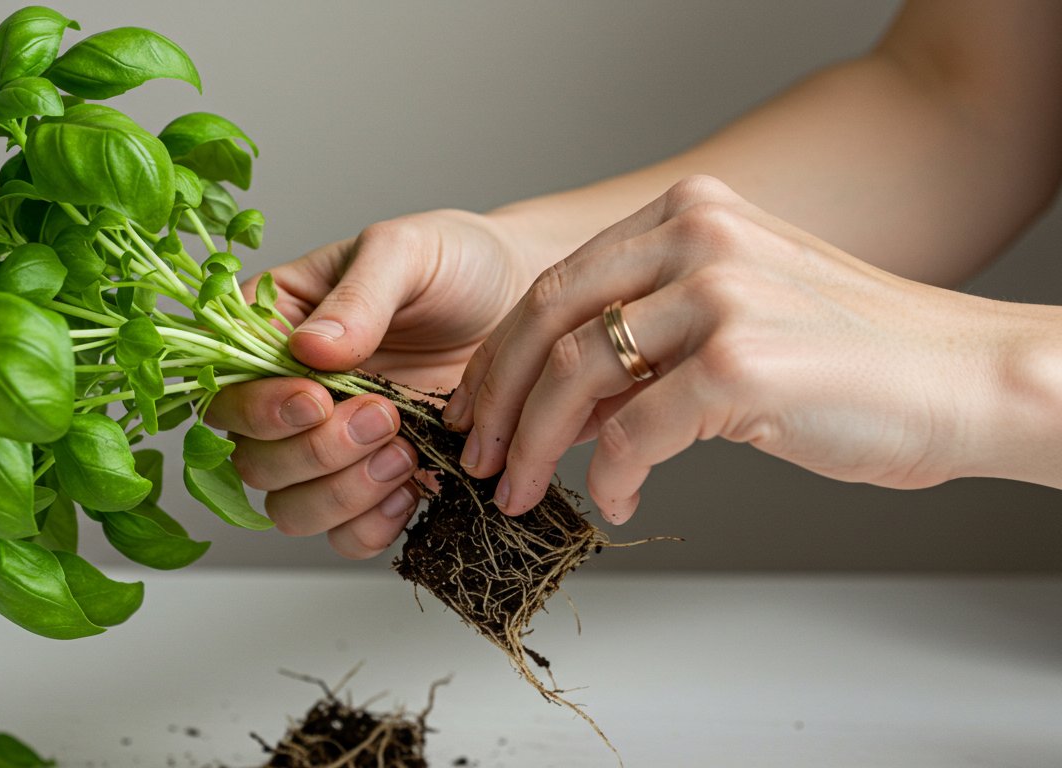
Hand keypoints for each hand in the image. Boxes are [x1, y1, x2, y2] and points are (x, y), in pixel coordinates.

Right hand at [207, 209, 537, 557]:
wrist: (521, 299)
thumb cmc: (457, 264)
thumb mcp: (405, 253)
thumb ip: (357, 299)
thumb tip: (309, 350)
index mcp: (275, 328)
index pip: (227, 387)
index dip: (260, 408)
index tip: (317, 398)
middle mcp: (290, 394)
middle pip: (252, 459)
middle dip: (314, 452)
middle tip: (381, 417)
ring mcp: (331, 446)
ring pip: (289, 508)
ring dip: (341, 494)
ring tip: (405, 452)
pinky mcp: (377, 484)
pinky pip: (345, 536)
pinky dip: (372, 527)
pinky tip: (412, 488)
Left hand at [445, 175, 1022, 523]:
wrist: (962, 380)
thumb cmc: (852, 356)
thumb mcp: (737, 310)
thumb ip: (650, 334)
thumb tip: (563, 397)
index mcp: (690, 213)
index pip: (559, 281)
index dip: (504, 353)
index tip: (480, 405)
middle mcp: (698, 239)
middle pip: (547, 317)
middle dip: (497, 398)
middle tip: (479, 455)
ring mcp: (718, 297)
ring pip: (574, 374)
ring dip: (536, 446)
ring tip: (524, 491)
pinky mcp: (738, 365)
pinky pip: (633, 434)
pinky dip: (613, 477)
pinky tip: (620, 500)